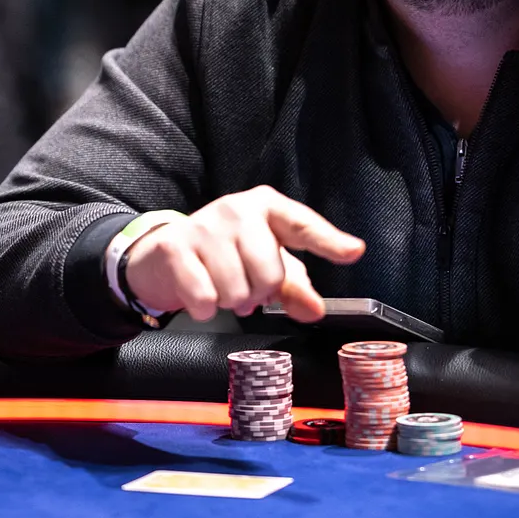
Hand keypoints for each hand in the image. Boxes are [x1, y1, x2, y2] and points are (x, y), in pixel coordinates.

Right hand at [125, 186, 365, 322]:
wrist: (164, 253)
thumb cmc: (226, 254)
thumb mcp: (264, 264)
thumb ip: (295, 287)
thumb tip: (315, 310)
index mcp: (267, 207)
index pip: (304, 226)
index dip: (330, 242)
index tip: (354, 252)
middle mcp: (237, 209)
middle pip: (270, 273)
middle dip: (260, 293)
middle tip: (247, 287)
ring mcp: (204, 226)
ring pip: (237, 291)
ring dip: (231, 302)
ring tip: (223, 287)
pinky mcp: (175, 248)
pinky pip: (205, 298)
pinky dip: (205, 308)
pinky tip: (201, 294)